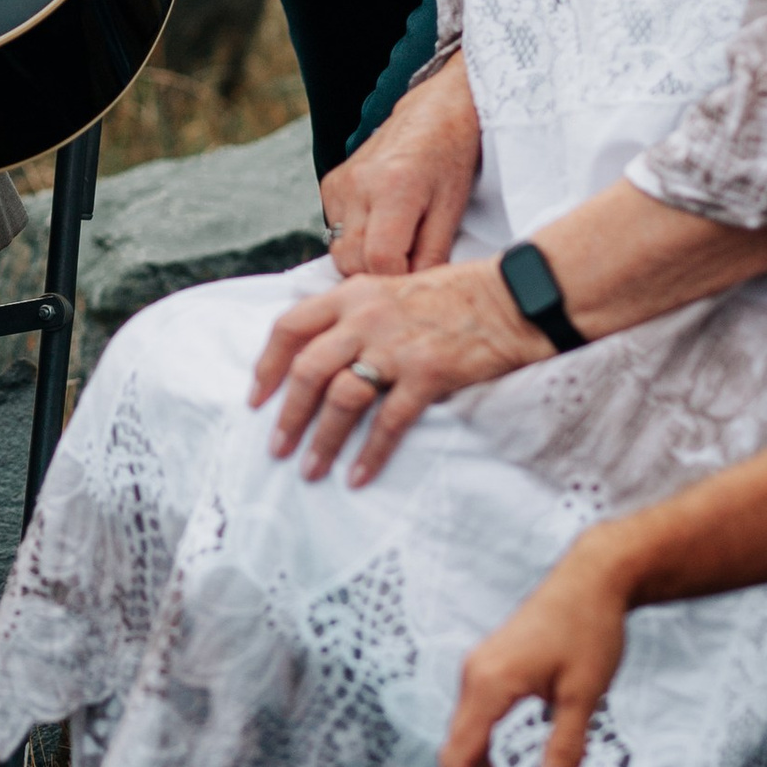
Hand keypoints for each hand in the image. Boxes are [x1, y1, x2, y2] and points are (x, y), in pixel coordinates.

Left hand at [248, 257, 536, 487]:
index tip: (256, 398)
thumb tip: (318, 355)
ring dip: (321, 439)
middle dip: (288, 415)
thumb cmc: (453, 296)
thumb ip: (354, 315)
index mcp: (352, 294)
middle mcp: (366, 316)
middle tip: (277, 449)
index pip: (289, 327)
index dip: (267, 366)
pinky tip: (359, 476)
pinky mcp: (427, 372)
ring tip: (310, 470)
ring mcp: (396, 344)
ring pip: (341, 398)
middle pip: (308, 369)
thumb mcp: (390, 290)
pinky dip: (370, 453)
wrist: (510, 297)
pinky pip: (388, 421)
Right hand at [322, 54, 481, 277]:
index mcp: (395, 187)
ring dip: (364, 258)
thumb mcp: (453, 208)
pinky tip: (381, 224)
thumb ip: (432, 253)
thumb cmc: (452, 157)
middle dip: (379, 273)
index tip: (415, 279)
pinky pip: (334, 230)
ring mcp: (339, 183)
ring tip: (397, 244)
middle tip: (408, 264)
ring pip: (338, 250)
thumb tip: (412, 291)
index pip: (380, 261)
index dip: (398, 279)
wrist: (435, 111)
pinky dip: (355, 238)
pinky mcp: (330, 183)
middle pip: (352, 261)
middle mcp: (358, 184)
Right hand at [437, 542, 632, 766]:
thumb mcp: (585, 694)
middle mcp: (475, 676)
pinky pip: (477, 721)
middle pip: (457, 750)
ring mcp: (480, 670)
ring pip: (466, 738)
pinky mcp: (492, 668)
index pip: (461, 754)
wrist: (592, 577)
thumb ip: (566, 747)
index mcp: (490, 684)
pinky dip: (483, 755)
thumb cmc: (591, 630)